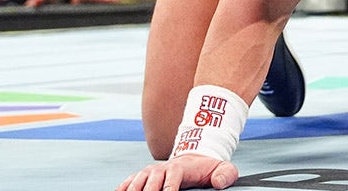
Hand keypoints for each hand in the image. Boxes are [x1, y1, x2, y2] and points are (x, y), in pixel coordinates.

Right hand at [116, 154, 237, 190]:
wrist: (194, 161)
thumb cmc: (207, 169)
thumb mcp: (223, 169)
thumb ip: (225, 174)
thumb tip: (218, 183)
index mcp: (180, 167)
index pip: (172, 176)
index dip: (169, 187)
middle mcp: (161, 168)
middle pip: (150, 180)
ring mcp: (149, 172)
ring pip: (137, 181)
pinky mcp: (141, 177)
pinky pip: (128, 183)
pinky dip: (122, 189)